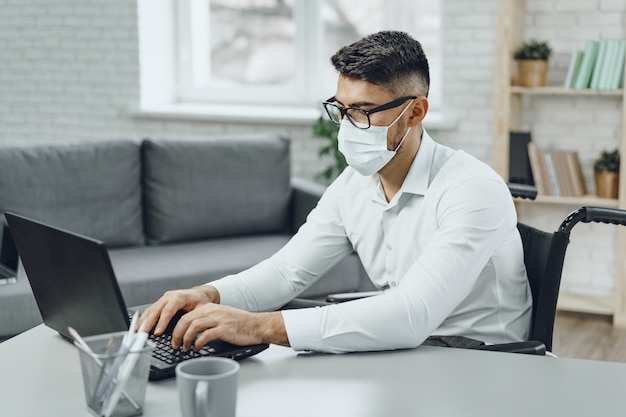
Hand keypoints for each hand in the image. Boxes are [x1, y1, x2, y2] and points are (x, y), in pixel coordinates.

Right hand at [138, 286, 218, 336]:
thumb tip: (188, 332)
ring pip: (151, 309)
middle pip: (156, 310)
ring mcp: (164, 299)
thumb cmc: (201, 302)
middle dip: (149, 323)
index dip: (162, 322)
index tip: (157, 333)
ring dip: (144, 321)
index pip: (168, 310)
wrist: (200, 295)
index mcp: (180, 297)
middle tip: (143, 334)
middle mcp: (170, 296)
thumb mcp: (202, 309)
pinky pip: (151, 310)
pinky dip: (144, 318)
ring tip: (138, 332)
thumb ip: (194, 319)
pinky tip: (140, 326)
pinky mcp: (161, 303)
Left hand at [171, 304, 288, 350]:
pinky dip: (197, 343)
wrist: (257, 325)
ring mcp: (218, 319)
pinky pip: (205, 336)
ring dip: (185, 339)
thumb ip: (207, 322)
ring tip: (185, 348)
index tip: (174, 338)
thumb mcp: (221, 317)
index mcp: (210, 308)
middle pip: (186, 320)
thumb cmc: (240, 324)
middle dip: (177, 334)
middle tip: (175, 345)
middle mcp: (212, 311)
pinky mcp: (224, 329)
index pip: (186, 315)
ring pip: (193, 326)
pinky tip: (197, 349)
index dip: (176, 328)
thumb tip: (192, 334)